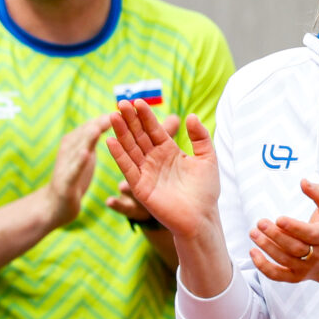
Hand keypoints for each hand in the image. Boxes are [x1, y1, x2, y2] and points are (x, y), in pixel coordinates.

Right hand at [46, 115, 111, 228]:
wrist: (54, 204)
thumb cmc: (73, 176)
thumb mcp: (84, 153)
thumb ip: (92, 137)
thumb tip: (108, 118)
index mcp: (77, 140)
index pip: (95, 124)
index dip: (110, 115)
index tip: (127, 106)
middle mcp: (70, 147)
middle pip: (88, 131)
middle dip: (101, 121)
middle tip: (116, 111)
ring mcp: (66, 163)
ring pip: (79, 146)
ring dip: (89, 137)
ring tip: (99, 127)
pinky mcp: (65, 181)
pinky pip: (73, 169)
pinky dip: (79, 161)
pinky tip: (86, 153)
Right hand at [106, 99, 219, 237]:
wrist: (201, 217)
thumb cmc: (205, 190)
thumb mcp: (207, 158)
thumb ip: (200, 137)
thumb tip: (191, 116)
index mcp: (168, 151)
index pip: (154, 129)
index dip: (145, 116)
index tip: (138, 101)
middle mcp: (155, 159)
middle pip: (139, 135)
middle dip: (130, 119)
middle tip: (121, 103)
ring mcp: (146, 172)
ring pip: (131, 148)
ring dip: (121, 133)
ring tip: (113, 116)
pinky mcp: (140, 186)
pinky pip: (128, 167)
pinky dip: (119, 155)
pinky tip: (111, 141)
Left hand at [249, 178, 318, 291]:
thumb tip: (304, 181)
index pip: (310, 235)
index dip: (294, 228)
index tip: (279, 218)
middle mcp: (316, 255)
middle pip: (295, 248)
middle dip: (276, 236)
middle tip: (260, 223)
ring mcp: (305, 269)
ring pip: (284, 261)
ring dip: (267, 247)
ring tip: (253, 233)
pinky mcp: (295, 277)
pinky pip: (277, 275)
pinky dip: (263, 266)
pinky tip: (253, 252)